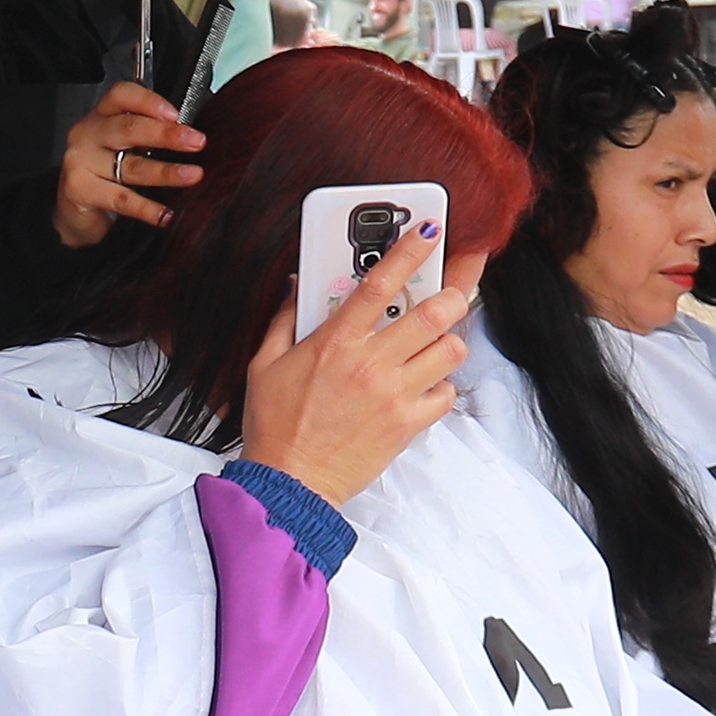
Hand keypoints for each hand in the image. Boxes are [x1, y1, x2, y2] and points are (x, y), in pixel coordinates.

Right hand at [49, 83, 201, 248]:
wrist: (73, 210)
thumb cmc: (103, 173)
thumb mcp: (122, 146)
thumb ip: (146, 134)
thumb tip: (189, 135)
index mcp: (101, 116)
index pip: (122, 95)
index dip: (149, 102)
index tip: (177, 115)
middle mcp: (88, 134)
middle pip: (129, 128)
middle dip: (167, 135)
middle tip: (197, 142)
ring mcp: (81, 162)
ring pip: (130, 166)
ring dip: (166, 172)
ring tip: (192, 175)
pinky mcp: (80, 190)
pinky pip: (122, 199)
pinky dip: (148, 209)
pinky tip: (166, 214)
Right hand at [240, 225, 465, 502]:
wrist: (290, 484)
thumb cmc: (274, 426)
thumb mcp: (265, 365)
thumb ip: (284, 320)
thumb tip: (298, 285)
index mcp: (334, 343)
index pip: (379, 284)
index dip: (409, 250)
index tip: (429, 230)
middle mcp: (370, 364)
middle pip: (433, 312)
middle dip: (451, 293)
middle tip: (449, 291)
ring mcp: (394, 395)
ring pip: (450, 350)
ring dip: (447, 340)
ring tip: (432, 343)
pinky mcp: (408, 425)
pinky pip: (446, 393)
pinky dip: (442, 385)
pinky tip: (423, 384)